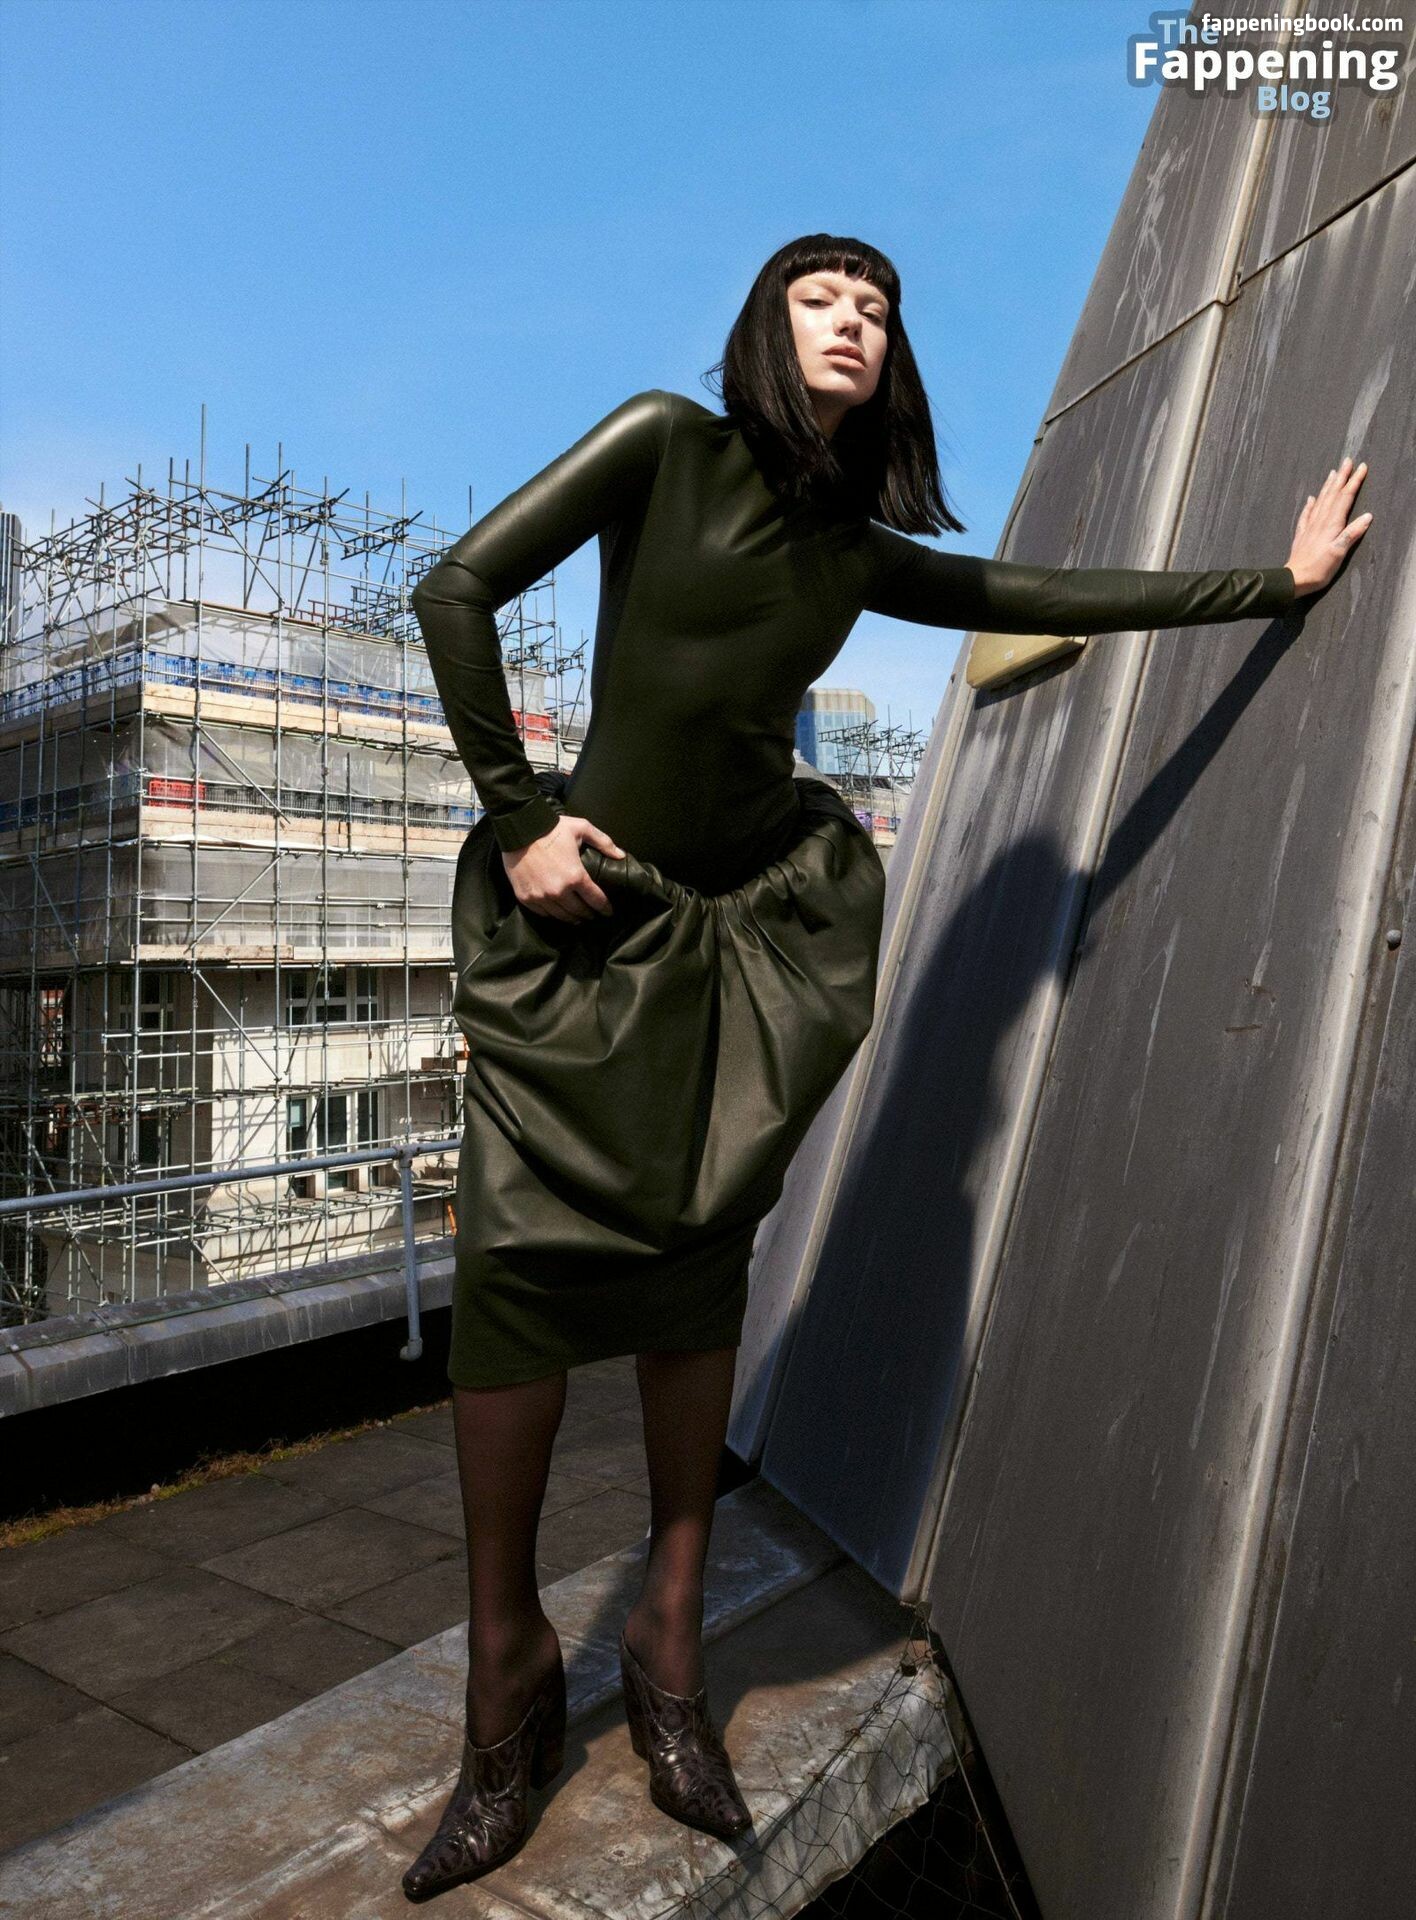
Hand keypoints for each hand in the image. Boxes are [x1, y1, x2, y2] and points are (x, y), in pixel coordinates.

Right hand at [503, 814, 626, 923]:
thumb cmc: (552, 828)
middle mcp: (559, 891)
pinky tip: (557, 912)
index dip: (605, 907)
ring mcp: (541, 896)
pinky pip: (543, 912)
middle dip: (588, 914)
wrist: (520, 830)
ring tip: (577, 918)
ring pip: (561, 916)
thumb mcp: (582, 828)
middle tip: (593, 915)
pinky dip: (552, 914)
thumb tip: (621, 855)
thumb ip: (603, 842)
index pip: (595, 899)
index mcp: (575, 876)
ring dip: (572, 918)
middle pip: (579, 911)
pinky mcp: (526, 897)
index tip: (609, 912)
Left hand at [1284, 456, 1372, 594]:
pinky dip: (1310, 504)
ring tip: (1332, 472)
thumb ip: (1352, 533)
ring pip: (1320, 500)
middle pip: (1332, 494)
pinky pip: (1307, 514)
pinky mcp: (1302, 535)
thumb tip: (1368, 516)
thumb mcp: (1339, 552)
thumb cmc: (1319, 568)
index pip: (1345, 498)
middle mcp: (1320, 521)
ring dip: (1328, 486)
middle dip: (1341, 477)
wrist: (1294, 579)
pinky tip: (1311, 498)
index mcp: (1331, 524)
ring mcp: (1310, 527)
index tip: (1361, 467)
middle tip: (1347, 461)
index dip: (1354, 482)